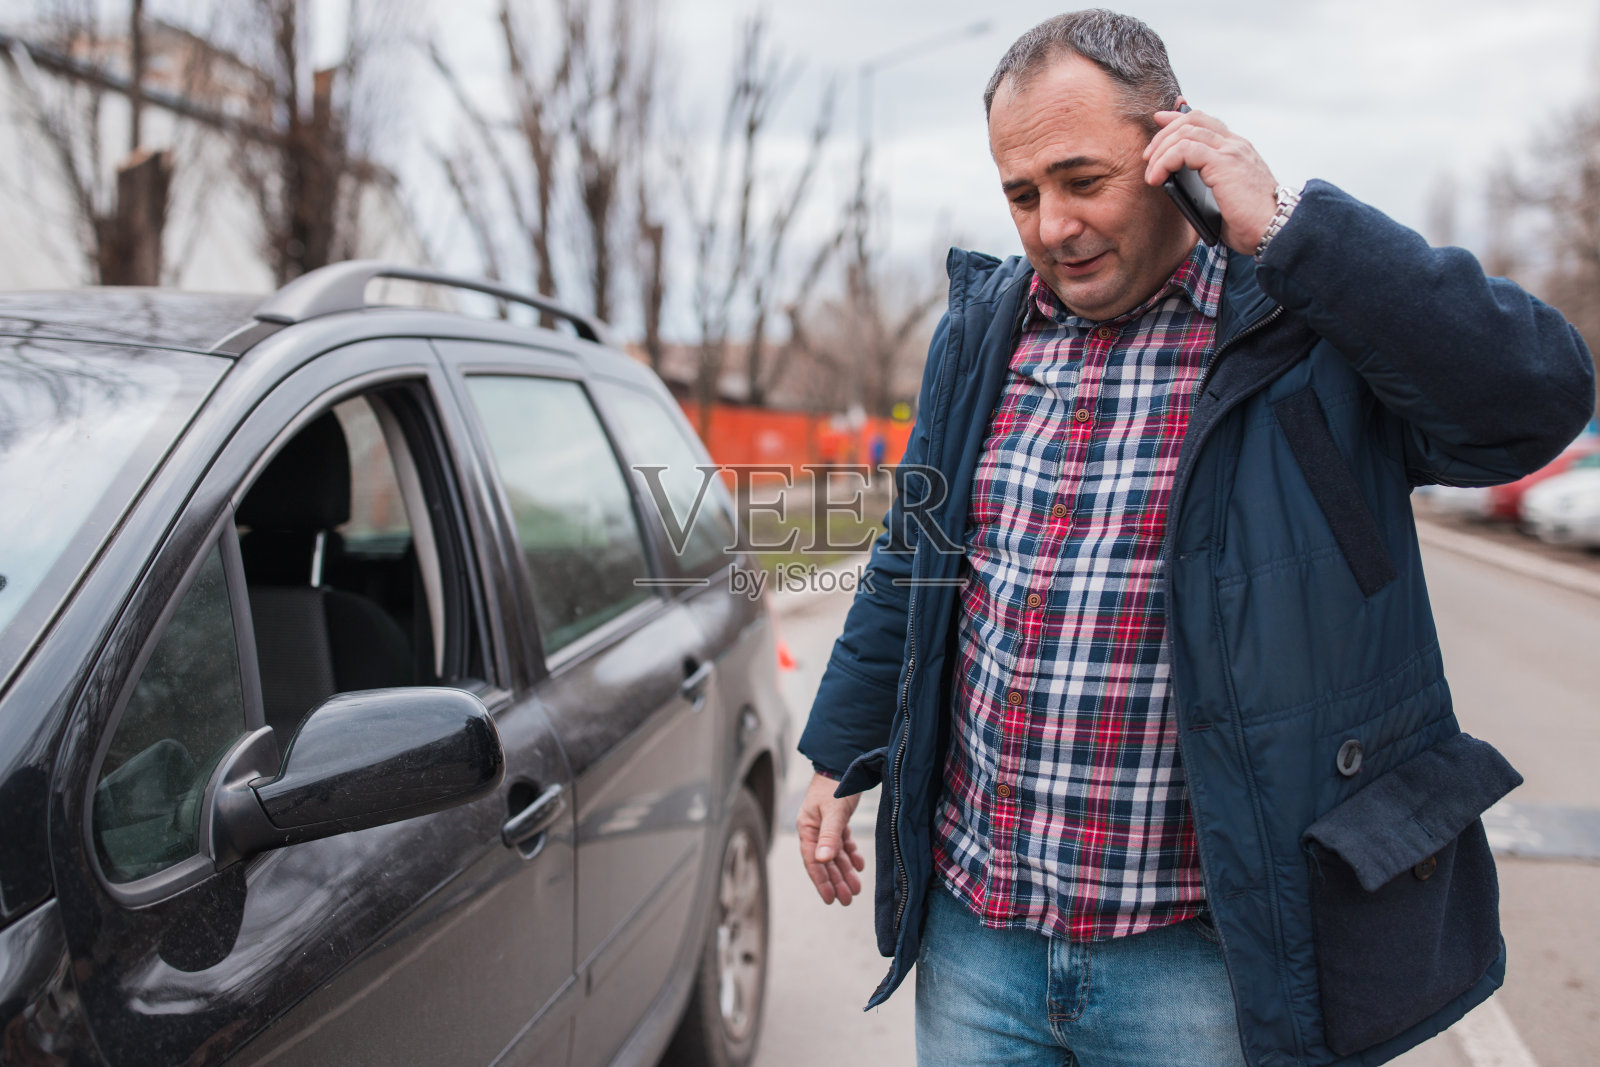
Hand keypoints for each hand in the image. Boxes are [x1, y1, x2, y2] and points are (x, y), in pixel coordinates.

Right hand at [796, 772, 865, 904]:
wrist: (844, 763)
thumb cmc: (835, 786)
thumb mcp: (833, 812)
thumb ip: (829, 836)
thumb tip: (822, 861)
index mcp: (807, 828)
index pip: (812, 860)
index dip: (821, 881)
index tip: (829, 899)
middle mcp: (815, 829)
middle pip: (825, 861)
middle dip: (835, 881)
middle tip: (847, 900)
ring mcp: (826, 825)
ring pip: (835, 854)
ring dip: (844, 871)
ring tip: (855, 889)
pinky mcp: (838, 820)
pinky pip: (843, 843)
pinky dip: (850, 855)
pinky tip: (859, 866)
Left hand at [1142, 104, 1278, 255]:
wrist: (1274, 229)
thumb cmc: (1250, 222)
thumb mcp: (1223, 198)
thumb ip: (1205, 184)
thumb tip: (1176, 185)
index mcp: (1237, 150)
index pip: (1205, 121)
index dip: (1178, 118)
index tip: (1159, 122)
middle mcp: (1235, 144)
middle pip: (1192, 120)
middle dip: (1163, 135)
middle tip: (1148, 157)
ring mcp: (1231, 151)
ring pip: (1185, 132)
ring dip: (1161, 151)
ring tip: (1152, 174)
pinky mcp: (1224, 162)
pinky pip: (1185, 149)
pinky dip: (1165, 161)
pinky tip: (1157, 178)